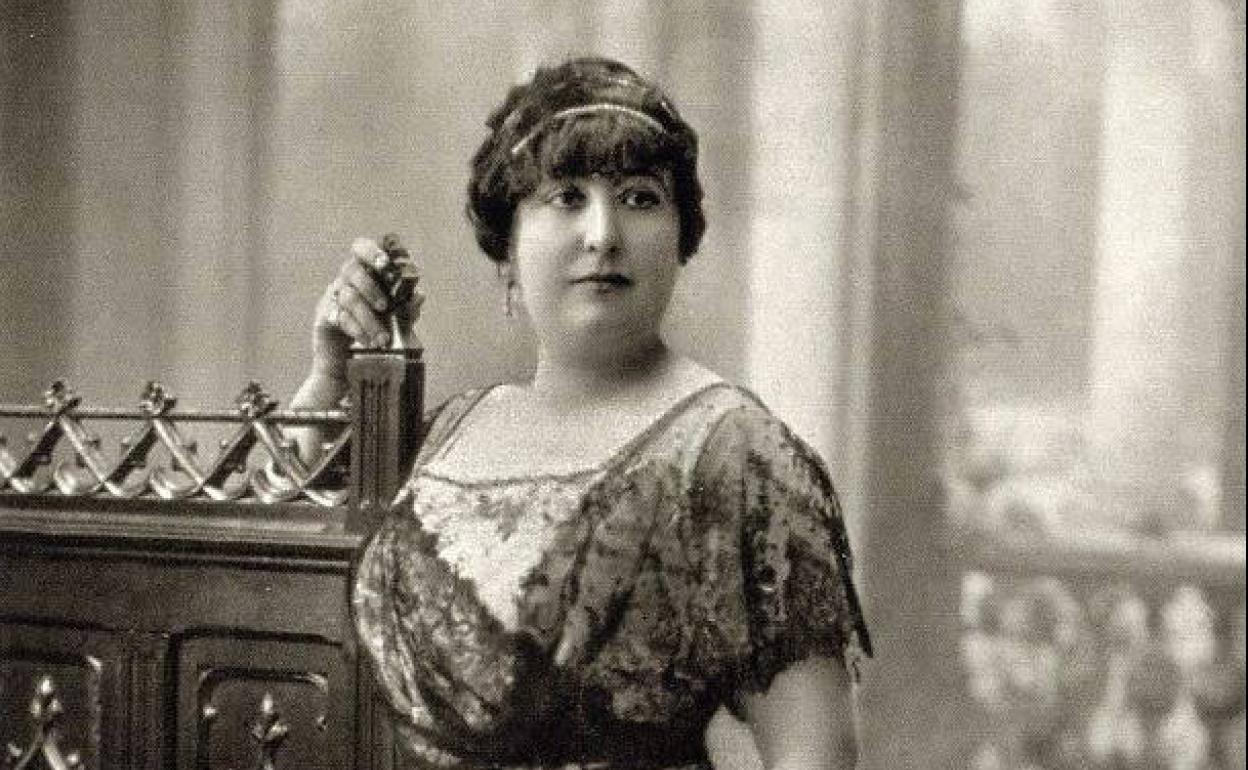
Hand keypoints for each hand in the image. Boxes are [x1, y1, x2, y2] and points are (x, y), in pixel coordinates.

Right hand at [310, 237, 423, 379]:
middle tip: (385, 307)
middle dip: (371, 287)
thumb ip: (407, 307)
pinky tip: (369, 342)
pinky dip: (357, 330)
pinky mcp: (324, 317)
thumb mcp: (396, 318)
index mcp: (363, 272)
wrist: (347, 361)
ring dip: (369, 318)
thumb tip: (419, 296)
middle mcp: (345, 280)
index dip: (372, 251)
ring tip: (384, 338)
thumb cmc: (375, 329)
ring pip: (349, 298)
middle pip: (352, 270)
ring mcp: (332, 298)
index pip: (360, 248)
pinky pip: (339, 318)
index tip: (386, 263)